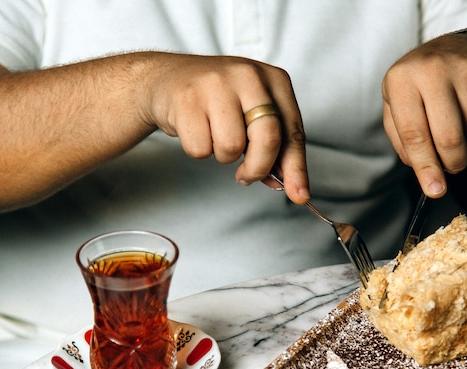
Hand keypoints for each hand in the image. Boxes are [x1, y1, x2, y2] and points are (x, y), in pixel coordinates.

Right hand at [140, 53, 308, 202]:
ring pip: (232, 147)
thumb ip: (275, 149)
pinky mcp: (187, 99)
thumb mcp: (253, 116)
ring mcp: (216, 84)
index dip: (296, 168)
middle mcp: (249, 76)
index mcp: (274, 80)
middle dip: (259, 168)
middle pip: (267, 139)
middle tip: (246, 175)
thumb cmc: (218, 102)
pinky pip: (200, 149)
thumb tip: (293, 187)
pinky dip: (198, 150)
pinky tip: (195, 130)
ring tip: (214, 136)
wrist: (167, 79)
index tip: (300, 195)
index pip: (292, 131)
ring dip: (223, 156)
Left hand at [382, 34, 466, 197]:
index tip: (435, 190)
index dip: (426, 167)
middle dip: (452, 163)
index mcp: (401, 80)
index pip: (414, 134)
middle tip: (451, 166)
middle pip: (449, 138)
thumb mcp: (397, 108)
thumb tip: (427, 176)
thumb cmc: (420, 88)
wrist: (456, 48)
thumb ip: (404, 144)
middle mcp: (433, 68)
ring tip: (459, 128)